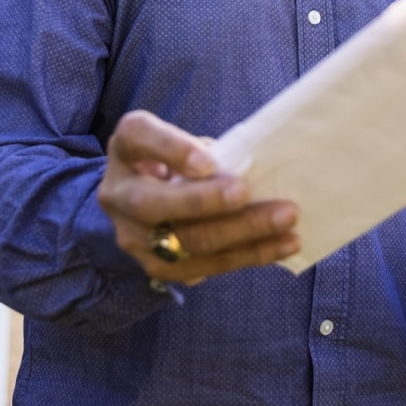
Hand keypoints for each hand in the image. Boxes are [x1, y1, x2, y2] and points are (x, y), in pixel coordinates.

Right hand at [98, 110, 299, 283]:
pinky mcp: (160, 267)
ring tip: (286, 220)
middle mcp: (119, 194)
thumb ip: (206, 148)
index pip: (140, 138)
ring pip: (189, 241)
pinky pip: (208, 265)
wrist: (140, 202)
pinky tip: (283, 244)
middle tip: (247, 193)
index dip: (174, 149)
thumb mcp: (180, 139)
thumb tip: (255, 165)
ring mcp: (134, 237)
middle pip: (155, 204)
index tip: (209, 161)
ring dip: (243, 232)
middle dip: (206, 201)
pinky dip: (250, 254)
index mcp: (127, 147)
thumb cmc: (173, 160)